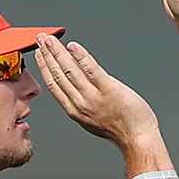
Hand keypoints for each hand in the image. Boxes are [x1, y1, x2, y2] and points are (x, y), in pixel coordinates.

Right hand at [34, 35, 162, 146]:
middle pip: (58, 75)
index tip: (40, 54)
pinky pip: (92, 70)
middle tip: (42, 39)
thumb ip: (83, 102)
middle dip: (48, 55)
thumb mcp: (93, 119)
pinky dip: (81, 56)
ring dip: (58, 52)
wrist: (138, 138)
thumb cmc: (121, 130)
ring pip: (70, 70)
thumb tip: (79, 83)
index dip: (44, 67)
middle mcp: (80, 103)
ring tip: (51, 39)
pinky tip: (73, 46)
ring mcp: (94, 97)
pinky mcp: (109, 90)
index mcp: (75, 110)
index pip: (53, 84)